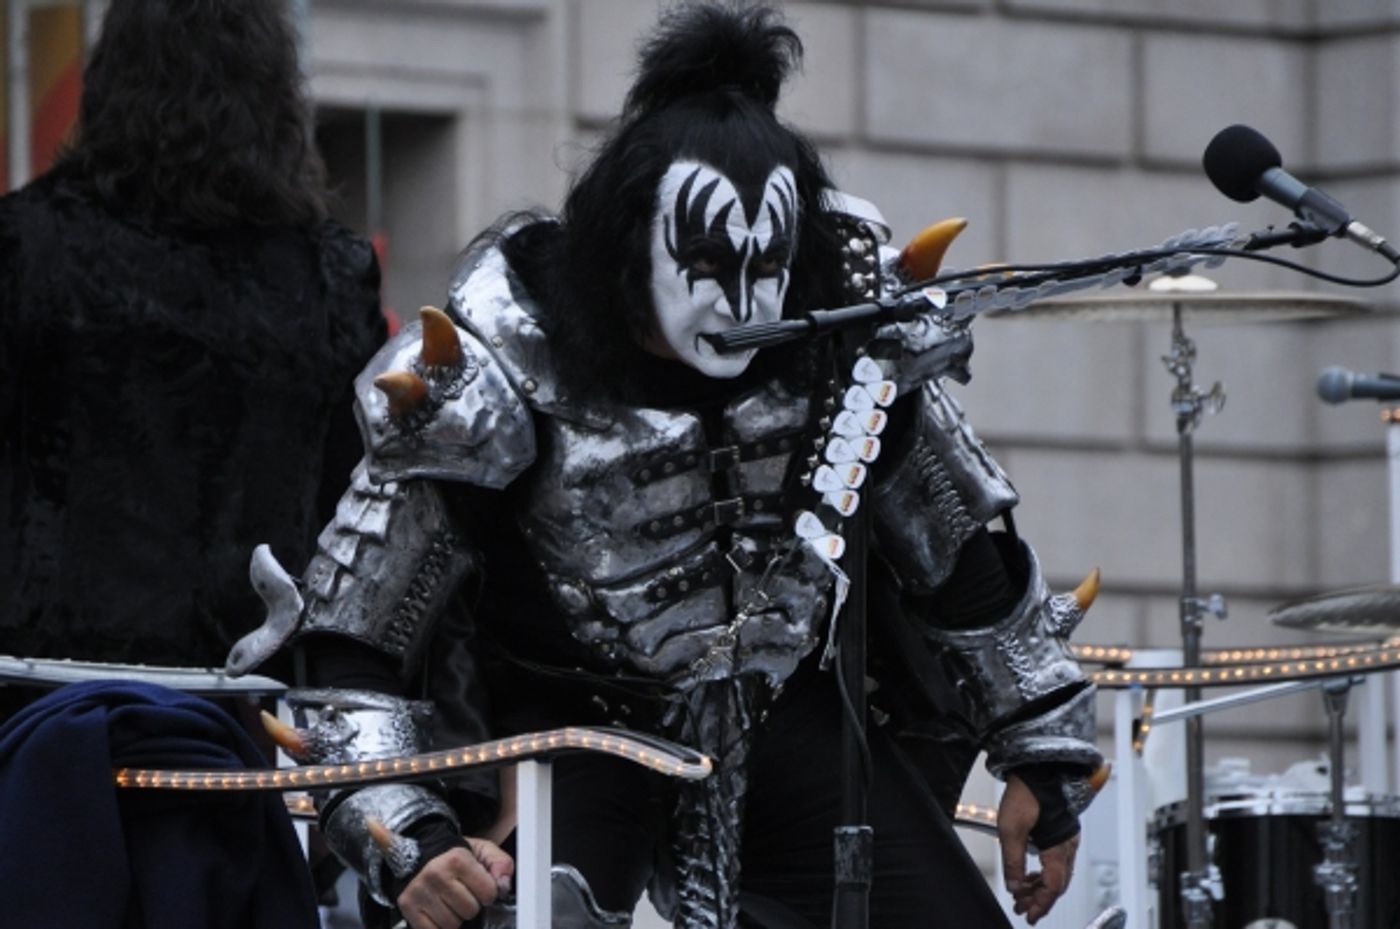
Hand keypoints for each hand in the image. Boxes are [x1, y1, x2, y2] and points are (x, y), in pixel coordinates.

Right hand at [397, 838, 513, 928]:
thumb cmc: (453, 856)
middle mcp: (436, 874)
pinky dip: (438, 926)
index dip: (488, 893)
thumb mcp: (482, 850)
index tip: (480, 887)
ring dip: (454, 917)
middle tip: (462, 894)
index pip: (488, 893)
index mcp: (458, 859)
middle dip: (470, 905)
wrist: (419, 852)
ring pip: (452, 924)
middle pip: (470, 911)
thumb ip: (501, 864)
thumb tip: (503, 886)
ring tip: (449, 901)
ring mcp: (420, 891)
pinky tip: (438, 911)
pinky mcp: (408, 906)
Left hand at [997, 773, 1079, 924]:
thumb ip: (1013, 862)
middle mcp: (1068, 846)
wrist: (1037, 769)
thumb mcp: (1011, 830)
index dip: (1041, 904)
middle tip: (1022, 908)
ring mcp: (1067, 839)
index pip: (1053, 887)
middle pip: (1057, 883)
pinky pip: (1056, 861)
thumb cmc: (1027, 793)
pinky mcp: (1061, 832)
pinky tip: (1031, 873)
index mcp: (1059, 849)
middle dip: (1039, 899)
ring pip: (1057, 873)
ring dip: (1040, 886)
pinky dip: (1044, 872)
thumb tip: (1014, 887)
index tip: (1029, 916)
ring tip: (1023, 893)